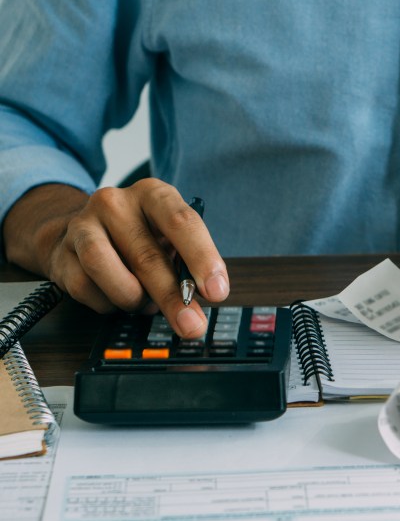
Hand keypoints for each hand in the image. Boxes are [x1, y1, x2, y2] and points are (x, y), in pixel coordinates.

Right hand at [3, 179, 228, 336]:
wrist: (82, 232)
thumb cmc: (140, 238)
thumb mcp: (170, 241)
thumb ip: (187, 265)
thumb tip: (202, 299)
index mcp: (154, 195)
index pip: (182, 222)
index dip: (202, 259)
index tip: (217, 291)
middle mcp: (116, 203)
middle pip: (147, 256)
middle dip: (173, 298)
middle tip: (191, 325)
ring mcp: (83, 225)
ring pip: (108, 272)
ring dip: (133, 299)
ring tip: (145, 304)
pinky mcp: (61, 252)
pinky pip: (86, 289)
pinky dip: (108, 303)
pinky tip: (117, 298)